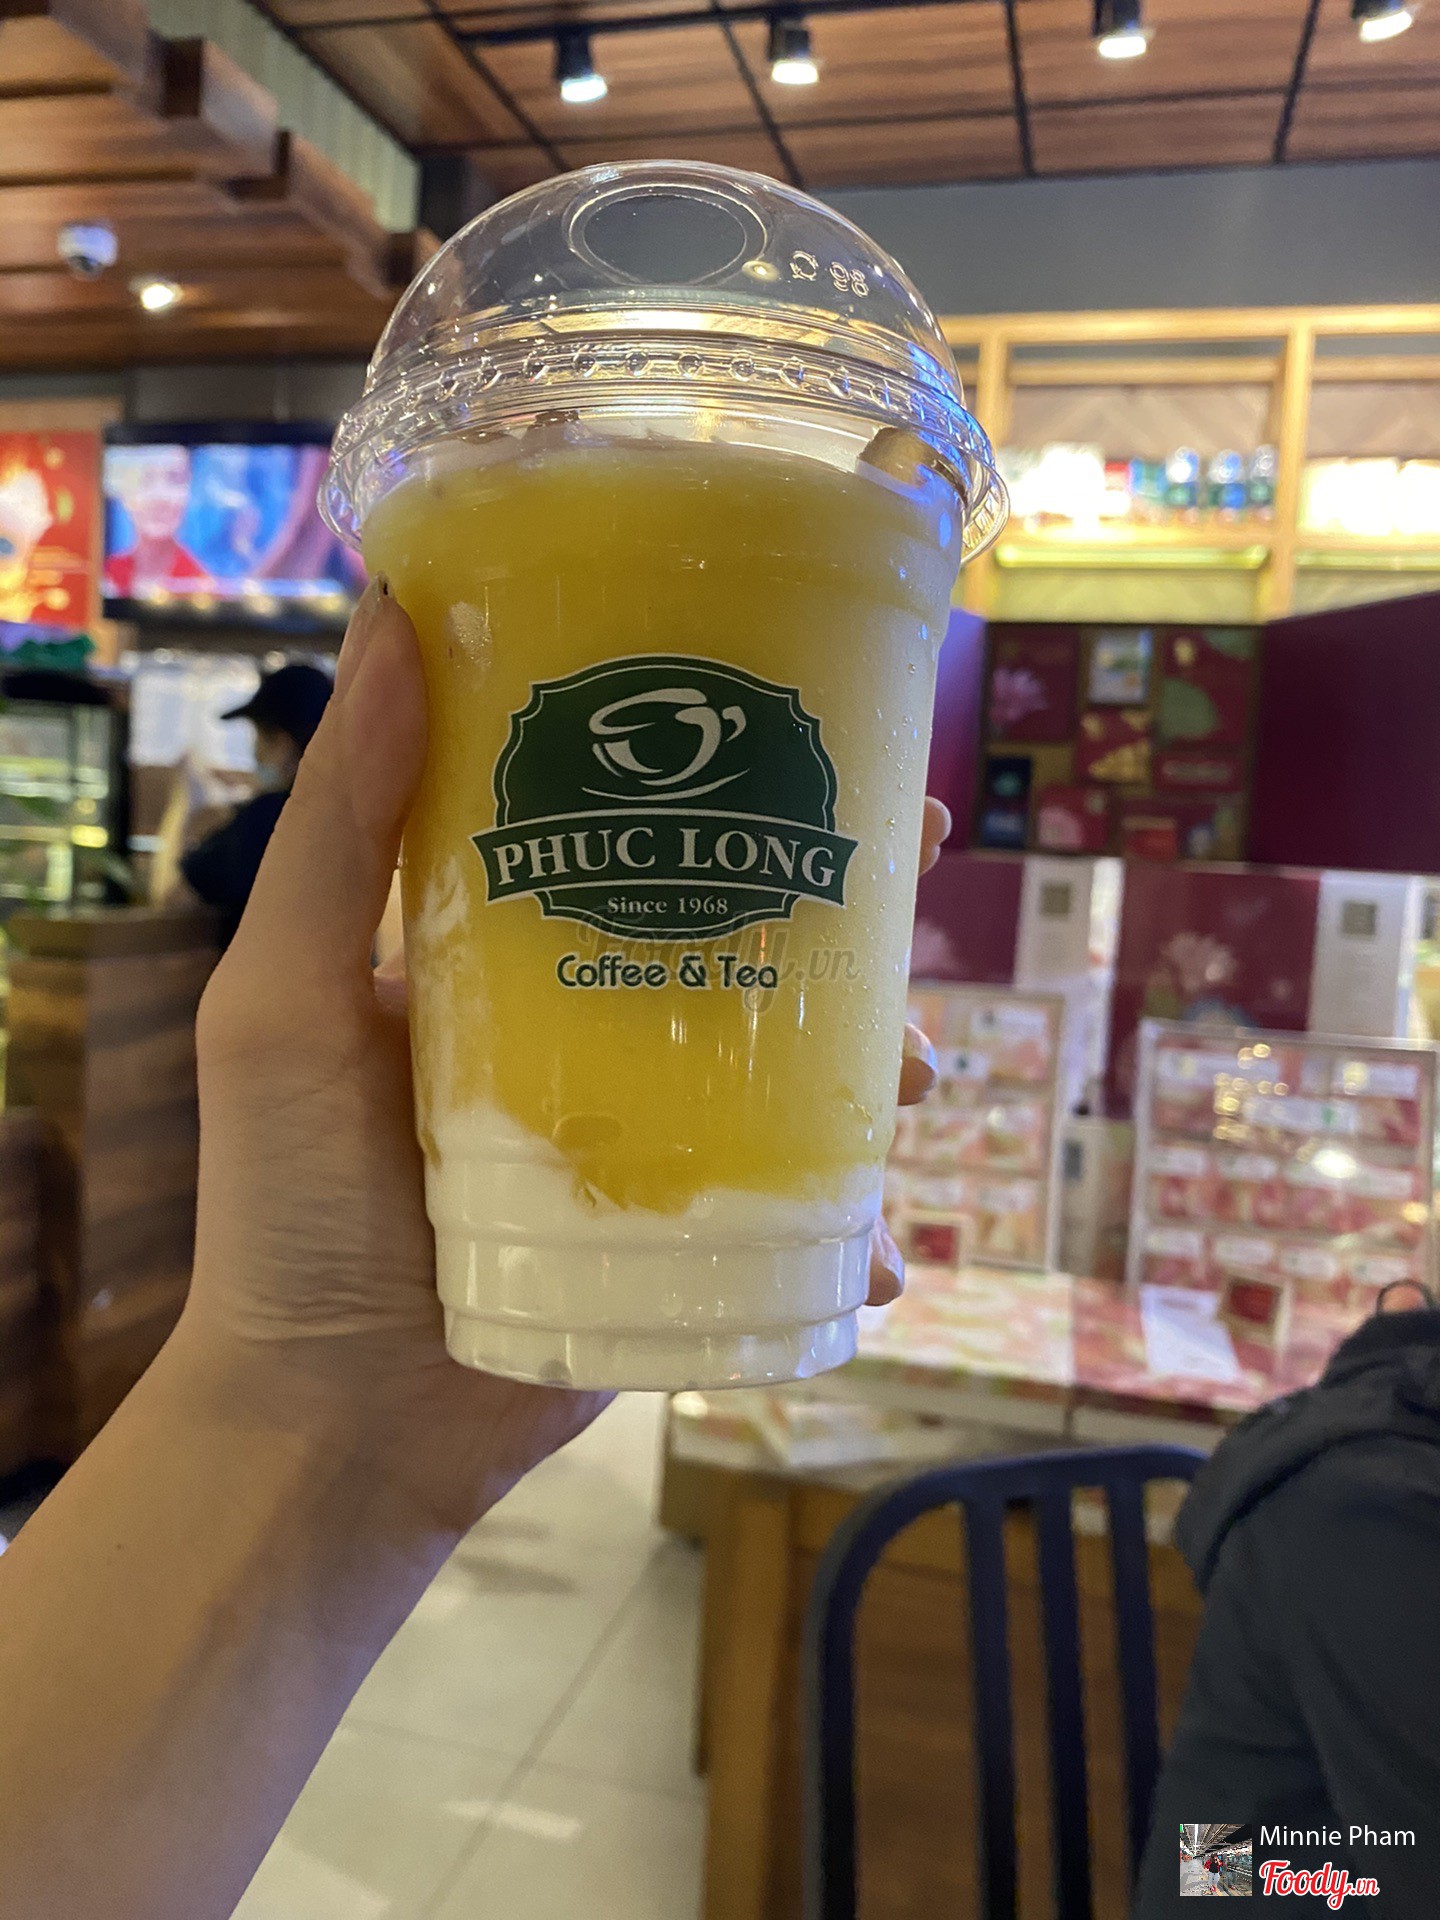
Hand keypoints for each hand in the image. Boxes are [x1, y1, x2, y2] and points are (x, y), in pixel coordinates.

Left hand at [180, 583, 946, 1534]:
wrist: (329, 1420)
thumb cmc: (287, 1201)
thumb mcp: (283, 997)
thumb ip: (335, 828)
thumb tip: (390, 615)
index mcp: (503, 956)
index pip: (634, 838)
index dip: (729, 778)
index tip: (822, 729)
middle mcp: (587, 1032)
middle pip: (745, 946)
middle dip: (847, 920)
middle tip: (921, 891)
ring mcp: (645, 1144)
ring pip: (796, 1078)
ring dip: (880, 1070)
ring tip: (919, 1080)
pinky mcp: (682, 1245)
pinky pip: (796, 1219)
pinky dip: (860, 1230)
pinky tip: (893, 1246)